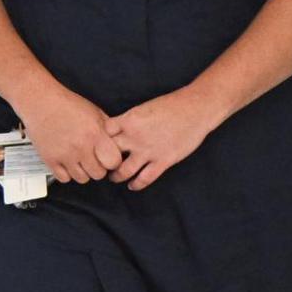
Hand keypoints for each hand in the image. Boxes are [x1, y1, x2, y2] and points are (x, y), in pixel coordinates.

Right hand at [16, 85, 122, 183]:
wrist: (40, 101)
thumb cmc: (66, 104)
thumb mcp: (94, 111)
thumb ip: (107, 128)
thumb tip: (117, 142)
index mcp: (94, 134)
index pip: (113, 162)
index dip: (112, 161)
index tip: (108, 157)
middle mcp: (81, 147)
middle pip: (98, 174)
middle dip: (98, 167)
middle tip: (92, 158)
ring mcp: (64, 155)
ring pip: (82, 179)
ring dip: (82, 171)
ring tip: (78, 159)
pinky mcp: (50, 159)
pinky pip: (64, 178)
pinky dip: (67, 173)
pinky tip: (67, 162)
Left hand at [105, 87, 224, 190]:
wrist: (195, 110)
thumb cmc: (170, 105)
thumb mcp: (142, 108)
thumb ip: (129, 121)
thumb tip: (117, 129)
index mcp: (128, 120)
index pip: (103, 133)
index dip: (97, 140)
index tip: (96, 145)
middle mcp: (134, 137)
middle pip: (108, 153)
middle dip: (102, 161)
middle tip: (99, 165)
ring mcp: (148, 151)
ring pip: (124, 170)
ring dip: (116, 176)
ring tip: (113, 178)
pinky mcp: (163, 161)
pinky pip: (145, 178)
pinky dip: (136, 184)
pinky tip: (132, 186)